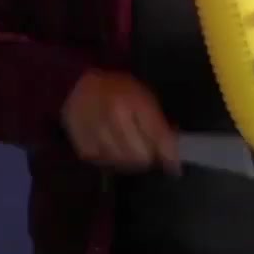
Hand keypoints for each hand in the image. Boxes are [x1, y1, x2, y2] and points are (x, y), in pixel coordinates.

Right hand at [60, 70, 177, 173]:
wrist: (78, 84)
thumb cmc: (117, 90)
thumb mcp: (143, 97)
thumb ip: (158, 124)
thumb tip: (171, 154)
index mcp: (134, 102)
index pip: (158, 138)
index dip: (170, 157)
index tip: (175, 169)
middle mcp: (115, 118)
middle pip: (141, 157)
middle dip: (148, 158)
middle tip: (147, 152)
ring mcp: (97, 133)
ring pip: (123, 164)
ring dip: (130, 161)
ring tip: (129, 149)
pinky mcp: (83, 147)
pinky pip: (105, 164)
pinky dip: (112, 161)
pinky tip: (112, 148)